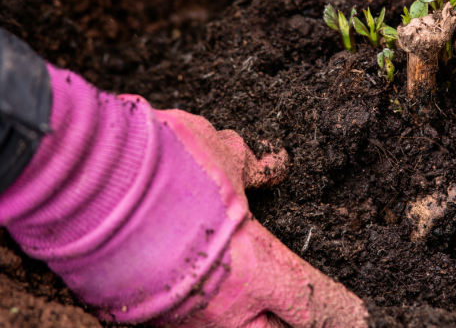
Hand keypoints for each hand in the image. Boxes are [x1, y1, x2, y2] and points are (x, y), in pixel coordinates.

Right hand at [0, 63, 366, 326]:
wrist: (85, 179)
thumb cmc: (163, 164)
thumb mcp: (222, 155)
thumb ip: (252, 166)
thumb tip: (274, 165)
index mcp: (257, 266)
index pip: (315, 304)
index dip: (344, 312)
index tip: (361, 316)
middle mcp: (224, 304)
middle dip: (289, 325)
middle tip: (298, 309)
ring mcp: (179, 318)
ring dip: (246, 318)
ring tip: (251, 298)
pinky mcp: (141, 318)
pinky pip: (186, 325)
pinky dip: (202, 312)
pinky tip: (202, 290)